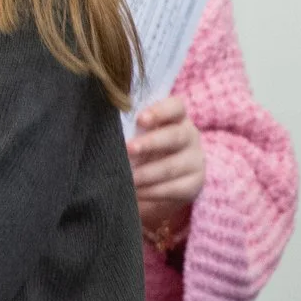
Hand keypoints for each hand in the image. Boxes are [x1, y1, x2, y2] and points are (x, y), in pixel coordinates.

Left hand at [127, 97, 203, 236]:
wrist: (160, 179)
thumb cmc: (142, 148)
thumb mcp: (137, 134)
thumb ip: (128, 128)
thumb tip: (106, 130)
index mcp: (176, 117)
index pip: (175, 107)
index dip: (160, 111)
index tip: (140, 119)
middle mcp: (189, 136)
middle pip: (175, 136)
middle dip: (150, 143)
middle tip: (128, 149)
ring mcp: (194, 161)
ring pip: (172, 166)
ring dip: (147, 173)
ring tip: (127, 177)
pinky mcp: (194, 184)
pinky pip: (174, 189)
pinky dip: (152, 192)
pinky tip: (136, 193)